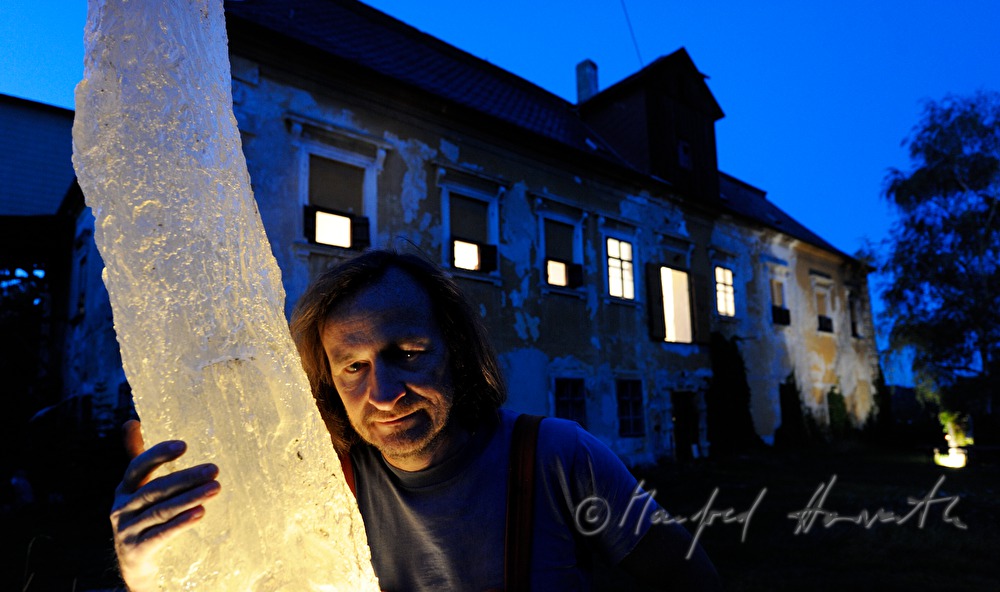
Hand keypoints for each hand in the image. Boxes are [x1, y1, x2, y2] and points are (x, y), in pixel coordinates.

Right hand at [110, 420, 220, 590]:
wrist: (133, 562)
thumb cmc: (141, 516)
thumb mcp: (137, 487)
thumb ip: (136, 456)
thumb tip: (131, 421)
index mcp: (124, 489)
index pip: (138, 466)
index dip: (159, 454)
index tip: (184, 445)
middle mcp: (122, 508)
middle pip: (156, 489)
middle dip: (186, 478)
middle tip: (214, 469)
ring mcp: (127, 530)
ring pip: (161, 511)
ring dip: (190, 498)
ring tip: (215, 488)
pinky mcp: (137, 551)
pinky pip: (161, 535)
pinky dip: (180, 524)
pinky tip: (200, 513)